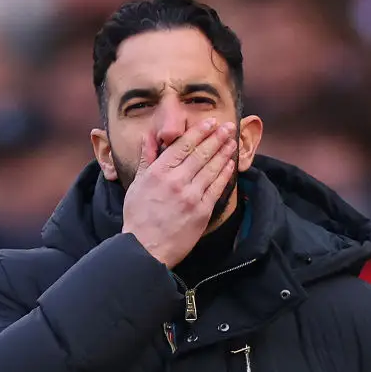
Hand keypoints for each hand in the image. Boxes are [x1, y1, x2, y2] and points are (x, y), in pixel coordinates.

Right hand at [122, 118, 237, 267]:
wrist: (145, 249)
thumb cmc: (138, 217)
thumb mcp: (137, 184)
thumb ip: (147, 159)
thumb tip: (149, 138)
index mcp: (158, 172)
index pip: (183, 145)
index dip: (199, 131)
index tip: (210, 122)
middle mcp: (176, 181)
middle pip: (201, 153)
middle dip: (217, 137)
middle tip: (228, 126)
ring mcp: (190, 196)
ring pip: (212, 168)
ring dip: (224, 152)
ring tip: (232, 140)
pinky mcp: (201, 211)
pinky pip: (217, 188)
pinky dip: (225, 173)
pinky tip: (231, 164)